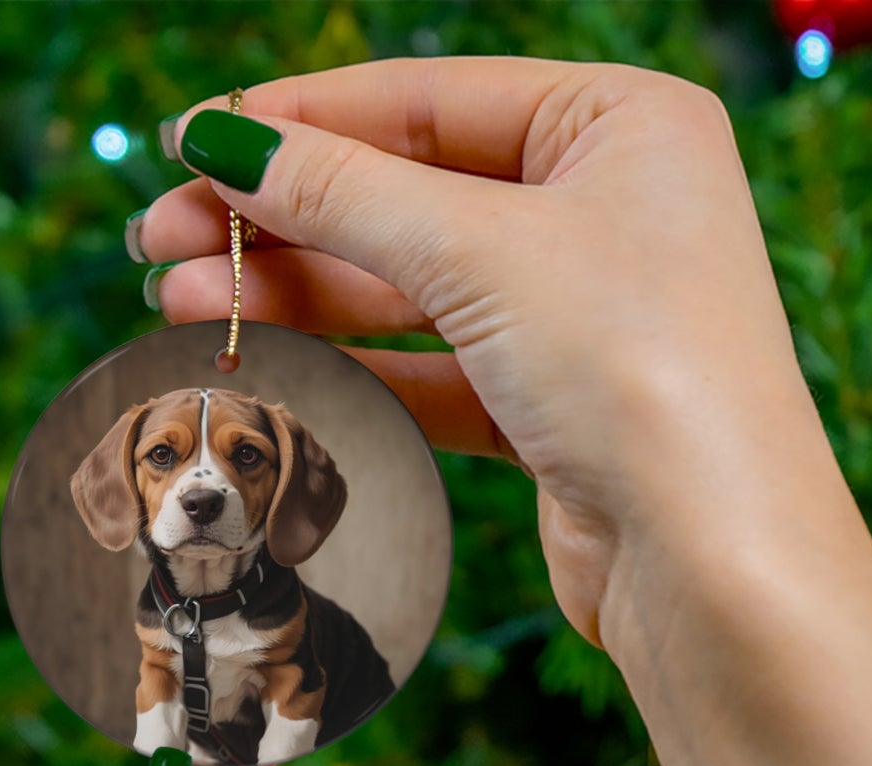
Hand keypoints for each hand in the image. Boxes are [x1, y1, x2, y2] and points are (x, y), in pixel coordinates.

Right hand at [136, 56, 828, 653]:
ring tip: (180, 304)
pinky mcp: (556, 408)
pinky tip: (268, 362)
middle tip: (160, 241)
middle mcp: (609, 210)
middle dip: (282, 219)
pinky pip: (436, 369)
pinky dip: (354, 367)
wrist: (711, 560)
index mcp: (622, 124)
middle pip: (411, 195)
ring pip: (414, 289)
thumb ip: (345, 192)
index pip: (430, 100)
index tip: (191, 142)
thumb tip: (224, 141)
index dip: (301, 120)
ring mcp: (583, 314)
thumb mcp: (481, 250)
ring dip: (299, 295)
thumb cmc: (636, 369)